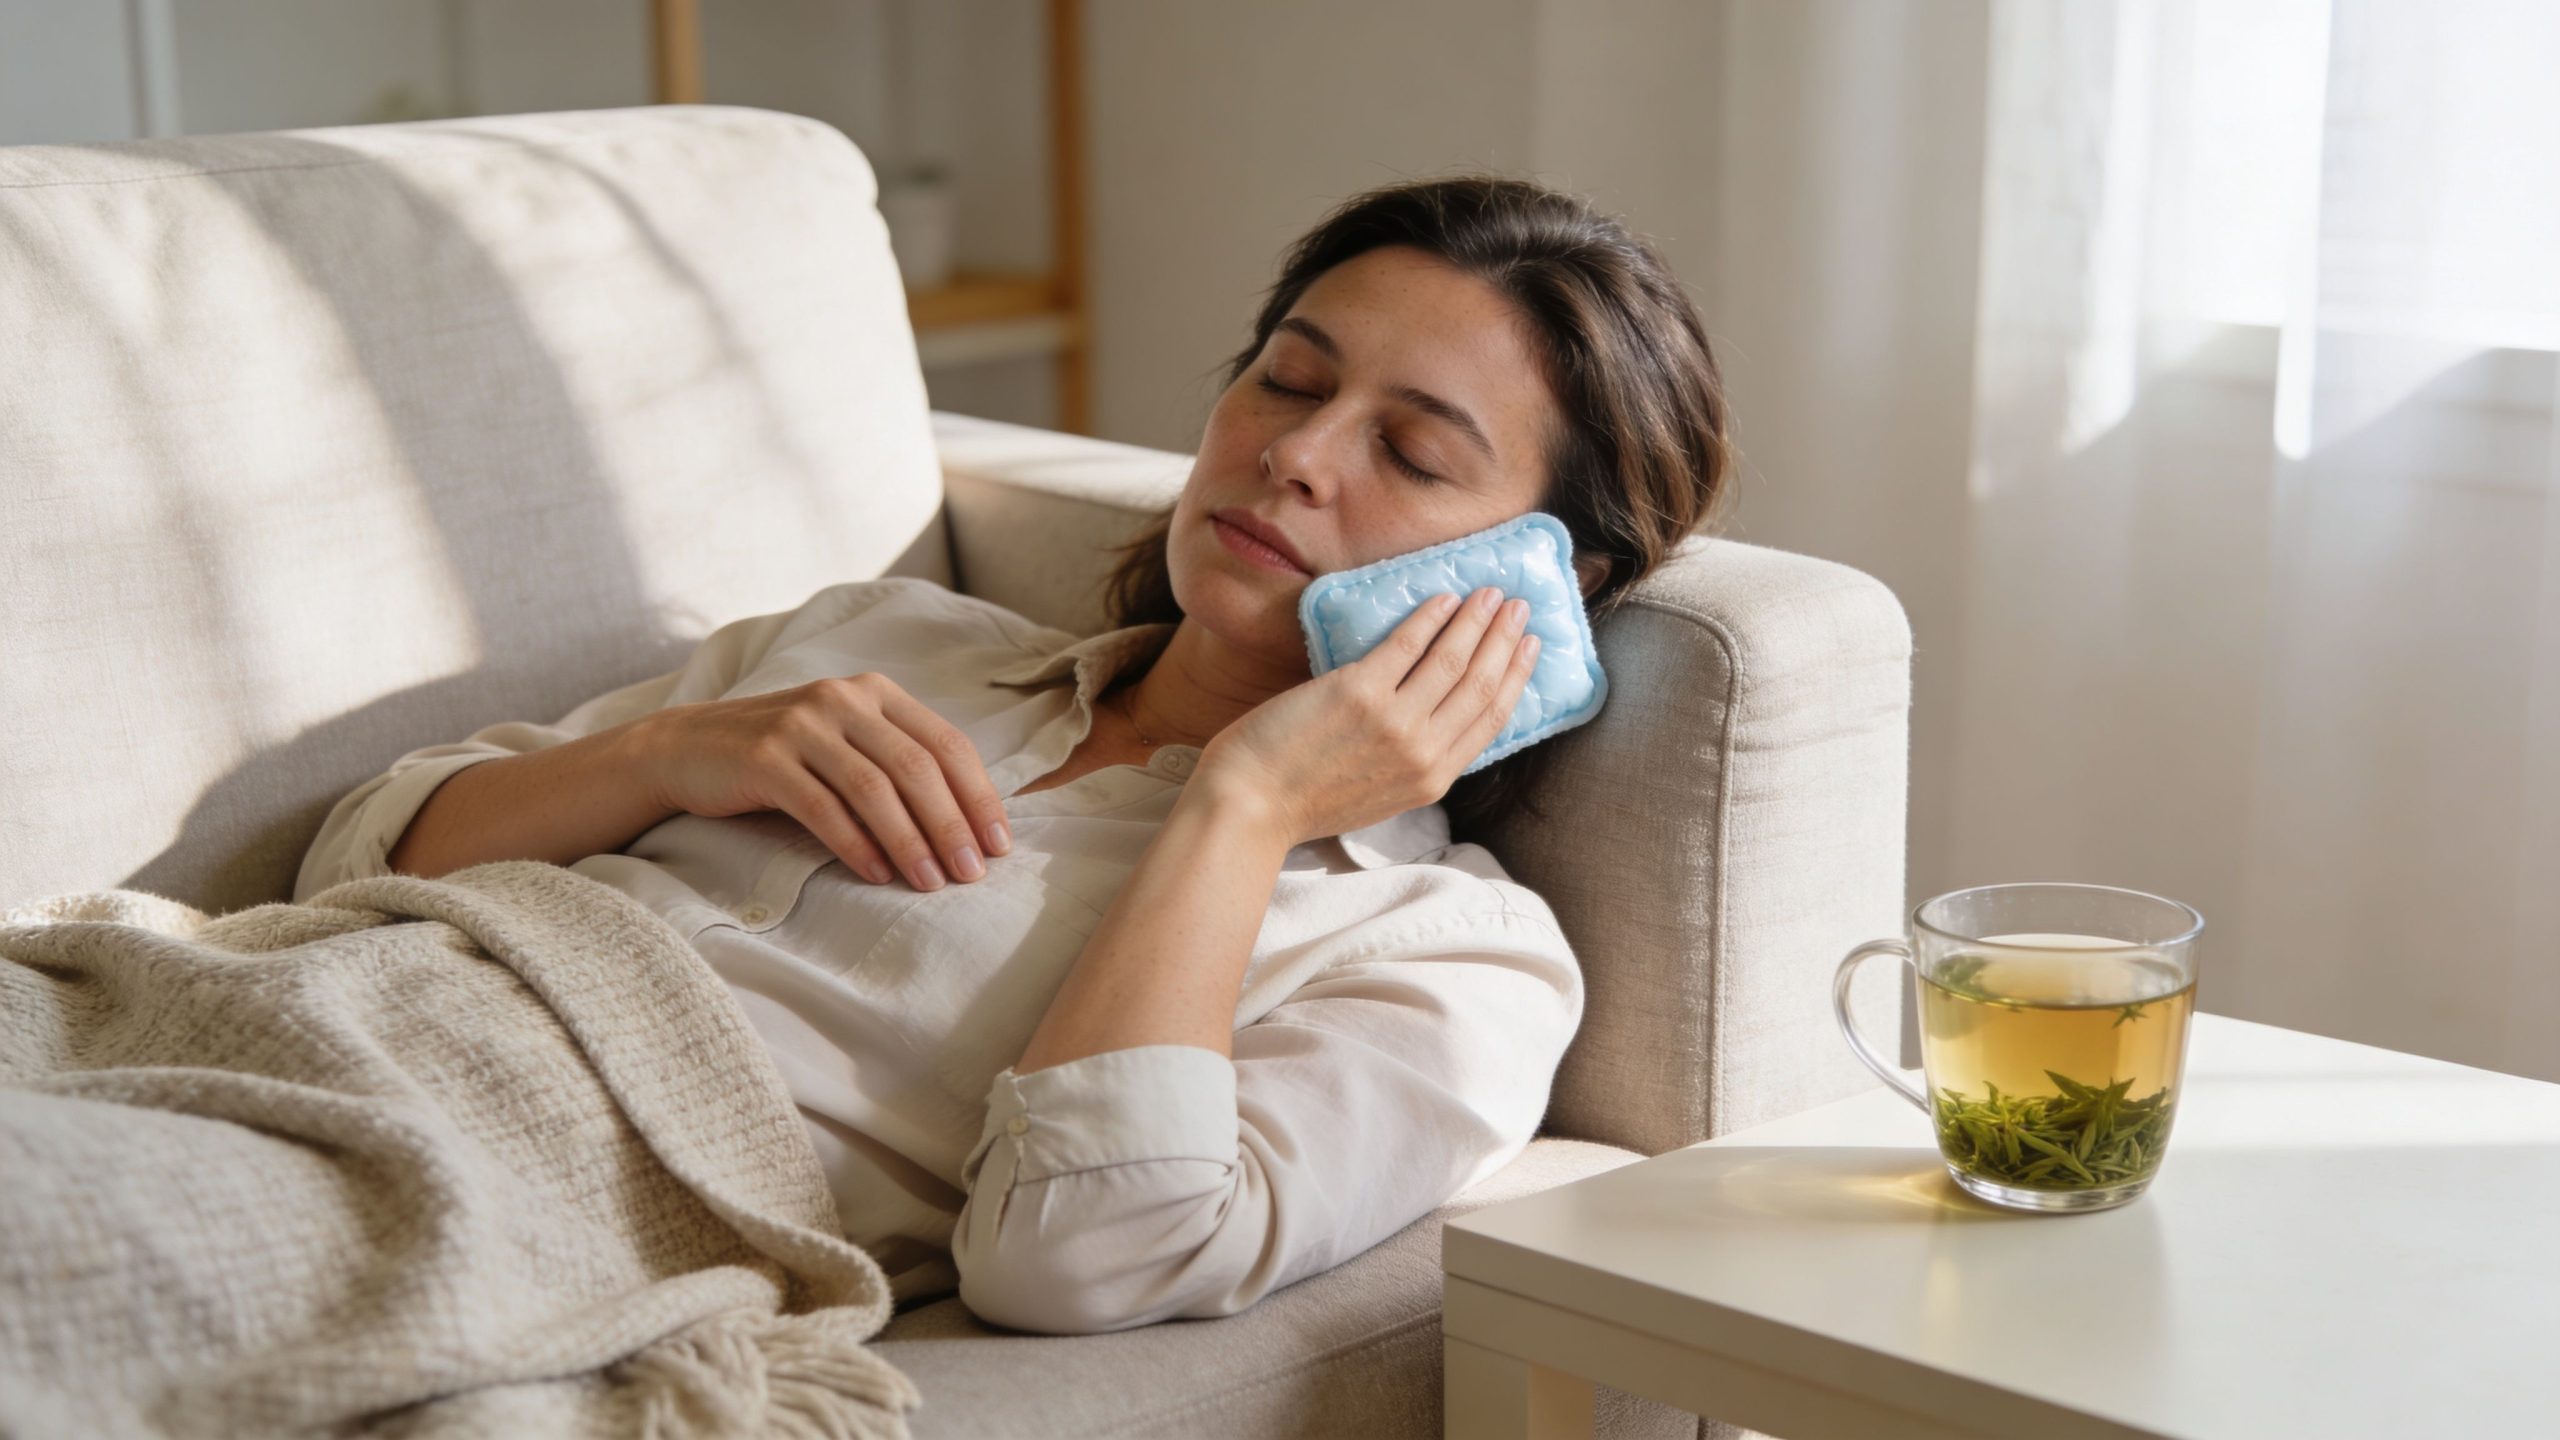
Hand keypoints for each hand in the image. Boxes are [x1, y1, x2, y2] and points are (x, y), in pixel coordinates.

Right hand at [635, 674, 1010, 890]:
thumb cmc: (784, 758)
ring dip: (910, 841)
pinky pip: (823, 807)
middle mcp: (844, 699)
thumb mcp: (846, 744)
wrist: (688, 749)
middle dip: (951, 825)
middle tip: (972, 874)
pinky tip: (877, 875)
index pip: (947, 744)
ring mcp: (802, 724)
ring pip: (874, 788)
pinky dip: (855, 844)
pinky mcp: (765, 756)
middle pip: (917, 767)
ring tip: (930, 884)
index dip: (979, 796)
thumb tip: (967, 825)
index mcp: (876, 693)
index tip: (999, 845)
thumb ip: (897, 764)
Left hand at [1194, 586, 1540, 848]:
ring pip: (1453, 659)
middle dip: (1505, 640)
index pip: (1491, 719)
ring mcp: (1393, 721)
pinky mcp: (1358, 692)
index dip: (1515, 676)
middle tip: (1518, 606)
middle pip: (1481, 684)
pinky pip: (1407, 644)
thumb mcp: (1381, 797)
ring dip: (1476, 620)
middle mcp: (1422, 751)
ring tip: (1489, 594)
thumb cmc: (1304, 801)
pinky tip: (1442, 598)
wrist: (1250, 806)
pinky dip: (1429, 618)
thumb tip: (1436, 717)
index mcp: (1432, 780)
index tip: (1528, 646)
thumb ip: (1414, 762)